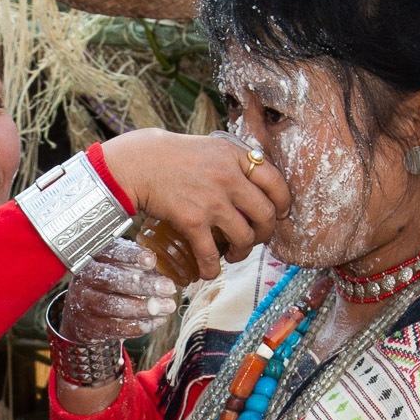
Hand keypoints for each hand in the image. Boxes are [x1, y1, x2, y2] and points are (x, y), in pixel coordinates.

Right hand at [61, 240, 177, 343]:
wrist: (80, 314)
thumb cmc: (109, 285)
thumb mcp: (120, 268)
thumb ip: (139, 266)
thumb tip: (167, 269)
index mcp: (94, 259)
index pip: (111, 253)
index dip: (131, 257)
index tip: (151, 260)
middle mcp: (85, 279)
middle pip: (112, 281)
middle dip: (143, 285)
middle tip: (168, 287)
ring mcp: (84, 304)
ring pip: (114, 306)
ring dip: (144, 308)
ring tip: (167, 306)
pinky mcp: (90, 326)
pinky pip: (115, 327)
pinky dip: (139, 326)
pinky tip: (157, 320)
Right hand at [99, 129, 288, 281]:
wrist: (136, 163)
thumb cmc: (170, 155)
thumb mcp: (210, 148)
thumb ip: (232, 162)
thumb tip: (254, 183)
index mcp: (235, 156)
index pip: (275, 182)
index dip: (283, 203)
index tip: (280, 213)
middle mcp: (228, 177)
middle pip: (266, 214)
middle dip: (266, 233)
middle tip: (257, 238)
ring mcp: (211, 200)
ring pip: (245, 237)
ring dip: (243, 252)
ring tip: (234, 254)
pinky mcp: (192, 219)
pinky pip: (211, 253)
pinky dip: (212, 268)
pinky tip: (209, 271)